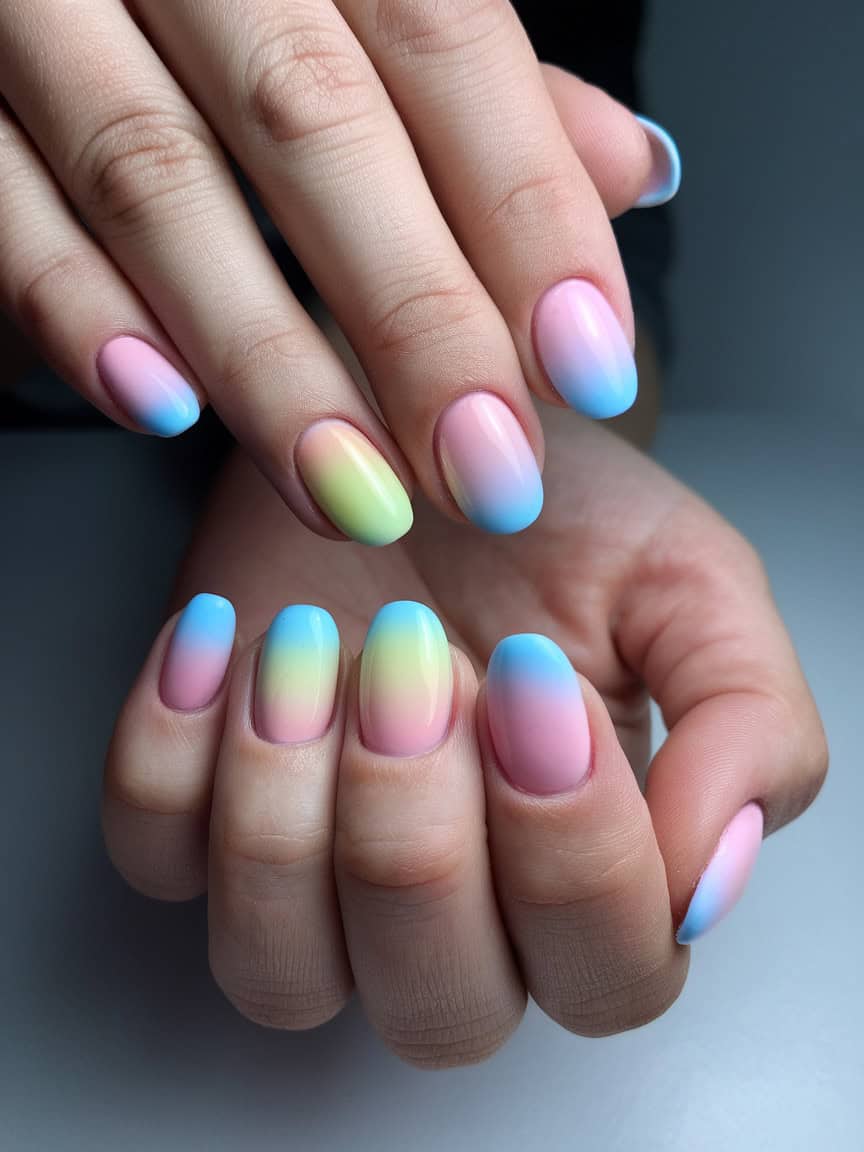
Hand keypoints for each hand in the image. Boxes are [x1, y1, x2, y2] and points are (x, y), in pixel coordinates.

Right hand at [0, 0, 677, 542]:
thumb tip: (631, 167)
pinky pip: (2, 205)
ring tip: (356, 488)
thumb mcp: (357, 7)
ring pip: (155, 175)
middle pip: (314, 120)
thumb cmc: (219, 1)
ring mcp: (36, 2)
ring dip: (267, 357)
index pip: (444, 39)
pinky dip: (82, 311)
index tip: (585, 362)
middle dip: (413, 317)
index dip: (526, 208)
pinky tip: (164, 409)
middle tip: (485, 468)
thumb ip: (485, 90)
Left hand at [103, 408, 825, 1064]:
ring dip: (286, 809)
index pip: (607, 974)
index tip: (535, 677)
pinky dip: (170, 748)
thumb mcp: (692, 583)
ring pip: (278, 974)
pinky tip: (223, 638)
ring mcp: (313, 872)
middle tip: (418, 658)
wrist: (418, 426)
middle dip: (418, 834)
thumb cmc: (554, 510)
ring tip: (311, 646)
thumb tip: (707, 877)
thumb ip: (746, 725)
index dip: (572, 850)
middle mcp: (455, 907)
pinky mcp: (198, 807)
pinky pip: (153, 857)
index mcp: (592, 872)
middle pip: (440, 1006)